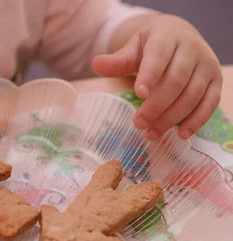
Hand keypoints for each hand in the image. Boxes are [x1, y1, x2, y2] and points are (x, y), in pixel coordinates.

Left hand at [93, 15, 221, 139]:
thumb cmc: (151, 46)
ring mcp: (206, 66)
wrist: (179, 36)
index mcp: (167, 37)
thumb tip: (96, 64)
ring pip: (192, 94)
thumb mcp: (133, 49)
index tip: (138, 94)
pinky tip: (180, 134)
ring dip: (172, 117)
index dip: (150, 75)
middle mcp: (192, 49)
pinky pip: (210, 103)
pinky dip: (197, 120)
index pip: (159, 56)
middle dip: (156, 105)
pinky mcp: (215, 81)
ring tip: (151, 133)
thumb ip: (118, 61)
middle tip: (138, 124)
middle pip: (176, 80)